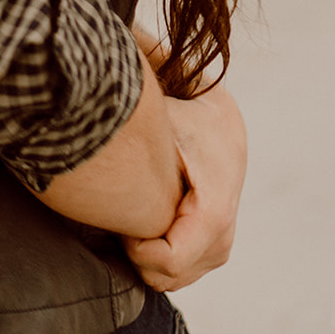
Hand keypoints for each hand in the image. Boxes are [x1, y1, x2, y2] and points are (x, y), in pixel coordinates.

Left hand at [124, 84, 246, 291]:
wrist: (220, 118)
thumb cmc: (186, 109)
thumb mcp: (162, 105)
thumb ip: (139, 96)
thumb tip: (110, 56)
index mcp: (213, 201)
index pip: (174, 257)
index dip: (141, 252)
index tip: (121, 228)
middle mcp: (223, 226)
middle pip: (173, 273)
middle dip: (139, 256)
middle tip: (118, 225)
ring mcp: (220, 238)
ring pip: (175, 277)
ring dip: (146, 261)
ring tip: (127, 225)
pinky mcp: (213, 244)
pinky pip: (180, 272)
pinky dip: (156, 261)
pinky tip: (138, 229)